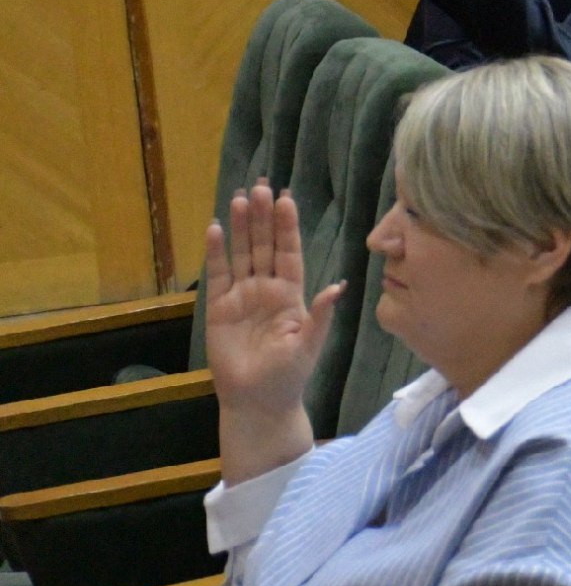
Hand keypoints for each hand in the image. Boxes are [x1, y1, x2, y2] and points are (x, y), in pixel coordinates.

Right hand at [202, 182, 333, 485]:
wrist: (258, 400)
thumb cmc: (289, 375)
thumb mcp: (310, 344)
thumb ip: (321, 315)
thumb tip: (339, 286)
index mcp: (293, 295)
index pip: (290, 252)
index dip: (288, 227)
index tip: (286, 199)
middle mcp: (268, 289)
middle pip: (264, 246)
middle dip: (264, 217)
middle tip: (260, 185)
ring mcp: (243, 296)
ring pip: (242, 254)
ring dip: (242, 227)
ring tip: (240, 198)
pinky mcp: (219, 308)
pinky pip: (217, 275)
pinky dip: (216, 253)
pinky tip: (216, 229)